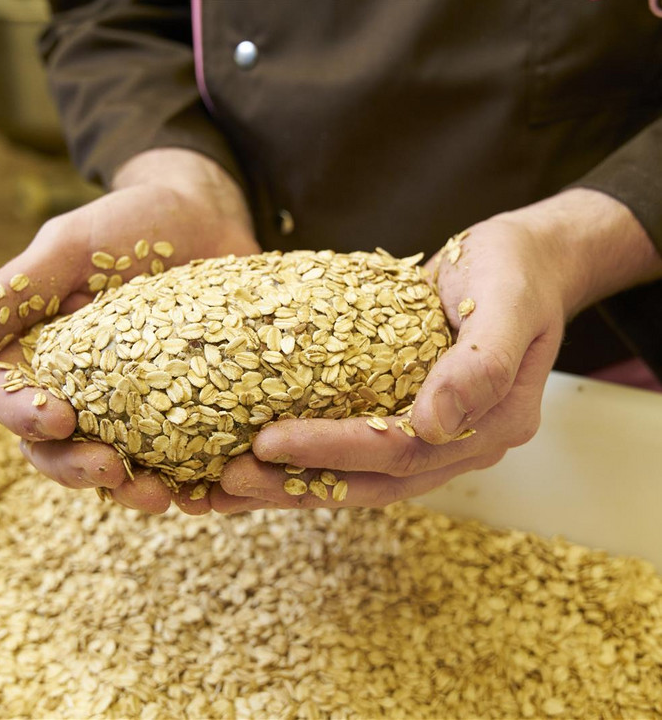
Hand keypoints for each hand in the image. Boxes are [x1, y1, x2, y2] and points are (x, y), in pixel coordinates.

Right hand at [0, 149, 259, 512]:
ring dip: (135, 488)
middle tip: (115, 474)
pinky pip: (189, 452)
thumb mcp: (72, 248)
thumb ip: (12, 292)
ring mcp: (143, 400)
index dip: (26, 419)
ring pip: (125, 463)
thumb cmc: (134, 224)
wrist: (209, 216)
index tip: (60, 419)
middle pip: (66, 447)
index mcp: (48, 355)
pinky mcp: (194, 403)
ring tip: (167, 495)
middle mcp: (90, 388)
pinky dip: (195, 476)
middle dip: (82, 469)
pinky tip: (210, 488)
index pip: (16, 401)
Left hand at [212, 189, 661, 512]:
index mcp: (491, 425)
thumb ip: (484, 363)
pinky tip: (261, 460)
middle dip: (298, 482)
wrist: (523, 263)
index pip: (402, 452)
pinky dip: (308, 458)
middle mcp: (460, 442)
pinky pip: (356, 447)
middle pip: (372, 479)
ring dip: (294, 484)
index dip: (334, 451)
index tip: (266, 443)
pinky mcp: (407, 416)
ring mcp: (434, 435)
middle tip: (227, 481)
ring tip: (226, 488)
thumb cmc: (515, 271)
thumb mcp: (508, 301)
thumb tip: (437, 424)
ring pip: (359, 475)